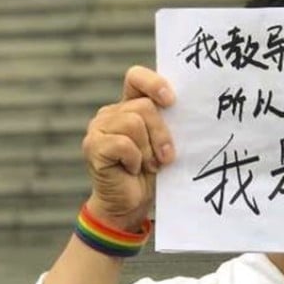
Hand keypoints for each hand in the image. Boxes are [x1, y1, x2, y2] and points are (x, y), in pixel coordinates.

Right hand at [82, 66, 176, 230]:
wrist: (131, 205)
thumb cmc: (152, 173)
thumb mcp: (164, 143)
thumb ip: (168, 123)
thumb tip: (191, 109)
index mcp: (129, 105)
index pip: (136, 77)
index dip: (154, 83)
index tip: (171, 101)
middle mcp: (111, 113)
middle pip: (143, 107)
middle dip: (161, 134)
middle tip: (165, 157)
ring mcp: (98, 128)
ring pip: (134, 124)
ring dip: (148, 150)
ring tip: (148, 165)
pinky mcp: (92, 146)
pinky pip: (123, 144)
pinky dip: (134, 160)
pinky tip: (132, 170)